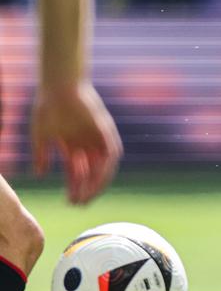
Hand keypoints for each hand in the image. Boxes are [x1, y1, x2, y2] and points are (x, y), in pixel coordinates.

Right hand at [31, 80, 121, 204]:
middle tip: (78, 204)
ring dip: (96, 183)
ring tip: (87, 198)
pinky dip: (105, 169)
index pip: (76, 171)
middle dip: (84, 189)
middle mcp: (87, 144)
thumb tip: (40, 174)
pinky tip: (98, 182)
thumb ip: (41, 155)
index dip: (74, 186)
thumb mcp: (41, 136)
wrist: (59, 87)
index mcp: (73, 145)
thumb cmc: (48, 107)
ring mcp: (97, 138)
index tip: (69, 201)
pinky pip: (110, 155)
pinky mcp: (106, 132)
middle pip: (90, 172)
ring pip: (101, 167)